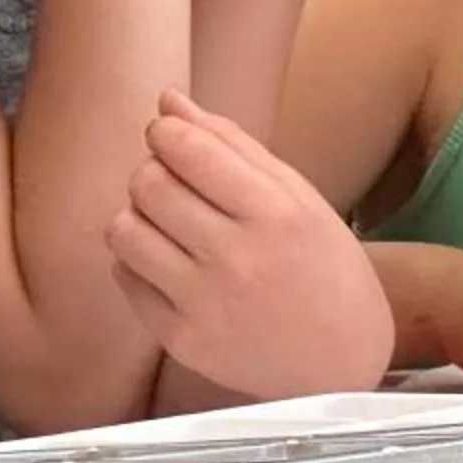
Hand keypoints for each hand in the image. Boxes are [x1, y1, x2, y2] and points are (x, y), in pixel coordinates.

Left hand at [107, 90, 391, 396]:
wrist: (339, 362)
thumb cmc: (321, 265)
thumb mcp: (296, 195)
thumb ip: (231, 143)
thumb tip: (167, 100)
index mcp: (275, 214)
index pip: (186, 148)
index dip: (166, 132)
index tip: (173, 139)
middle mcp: (238, 259)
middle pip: (147, 183)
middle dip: (152, 171)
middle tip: (176, 184)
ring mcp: (205, 305)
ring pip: (124, 229)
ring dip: (138, 214)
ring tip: (168, 223)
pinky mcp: (180, 341)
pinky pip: (124, 276)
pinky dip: (138, 260)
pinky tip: (171, 264)